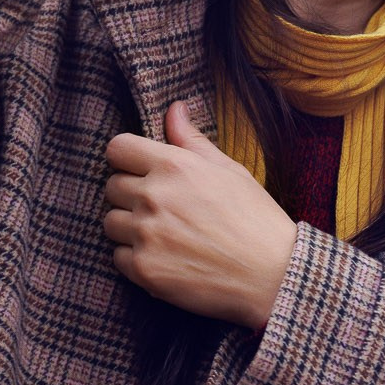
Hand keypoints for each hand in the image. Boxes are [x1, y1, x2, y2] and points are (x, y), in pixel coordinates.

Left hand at [103, 101, 297, 331]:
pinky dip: (136, 259)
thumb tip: (174, 108)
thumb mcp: (229, 170)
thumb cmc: (255, 219)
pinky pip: (118, 257)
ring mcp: (146, 234)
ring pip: (111, 223)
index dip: (126, 158)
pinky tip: (165, 258)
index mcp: (174, 166)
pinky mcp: (144, 269)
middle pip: (112, 187)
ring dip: (130, 228)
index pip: (117, 149)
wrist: (273, 275)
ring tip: (164, 235)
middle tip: (163, 208)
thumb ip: (192, 140)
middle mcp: (154, 196)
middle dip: (131, 194)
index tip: (140, 170)